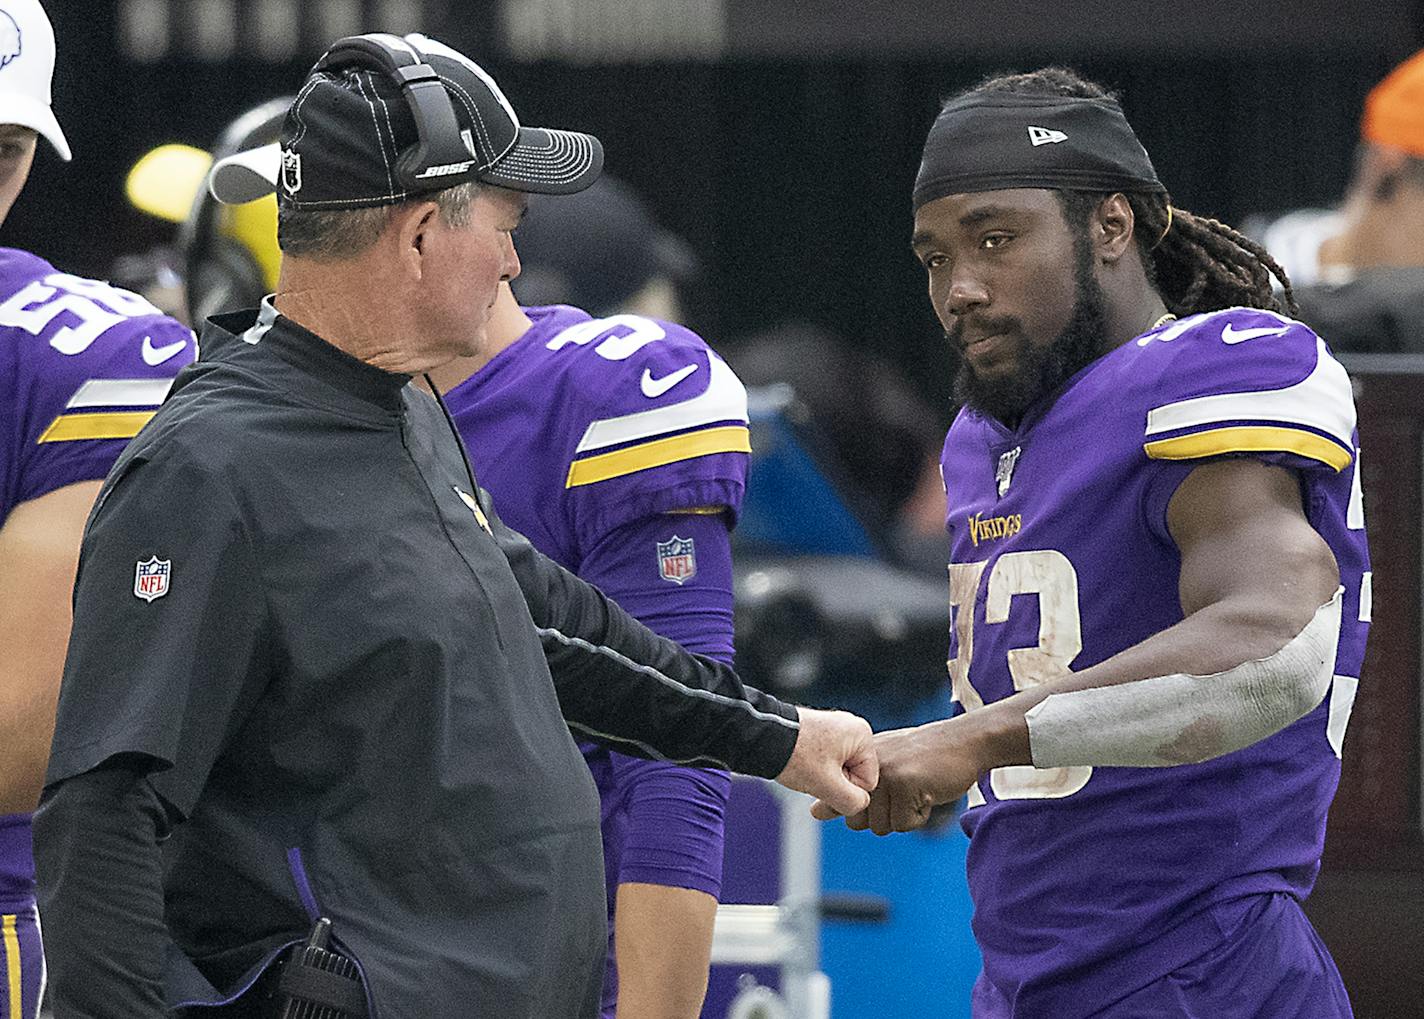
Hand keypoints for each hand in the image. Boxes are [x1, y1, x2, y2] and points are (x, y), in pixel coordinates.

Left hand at [775, 708, 876, 816]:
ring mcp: (835, 729)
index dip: (846, 790)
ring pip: (839, 771)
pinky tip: (801, 765)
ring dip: (823, 779)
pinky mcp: (820, 734)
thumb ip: (852, 802)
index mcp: (863, 734)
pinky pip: (827, 762)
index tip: (823, 780)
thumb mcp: (827, 785)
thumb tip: (860, 805)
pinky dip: (815, 769)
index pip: (868, 781)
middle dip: (834, 784)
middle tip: (812, 775)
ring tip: (805, 768)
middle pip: (855, 775)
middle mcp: (852, 728)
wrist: (761, 736)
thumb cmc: (794, 755)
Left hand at [811, 716, 985, 833]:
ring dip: (904, 815)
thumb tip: (814, 813)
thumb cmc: (926, 757)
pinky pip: (905, 824)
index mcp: (858, 758)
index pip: (839, 800)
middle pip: (858, 821)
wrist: (965, 741)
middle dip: (883, 816)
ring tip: (917, 788)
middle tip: (903, 791)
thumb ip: (849, 788)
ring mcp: (884, 773)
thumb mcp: (884, 766)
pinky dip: (921, 815)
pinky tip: (929, 791)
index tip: (881, 792)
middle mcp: (866, 764)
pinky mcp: (905, 784)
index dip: (857, 807)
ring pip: (882, 826)